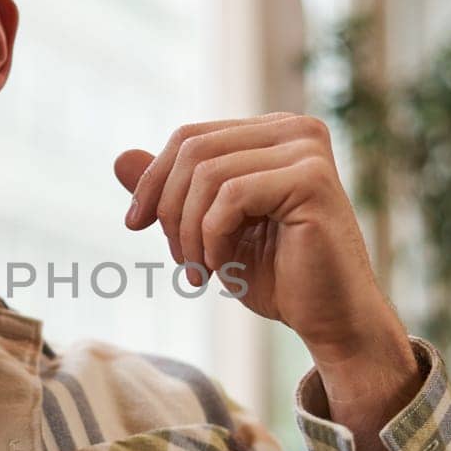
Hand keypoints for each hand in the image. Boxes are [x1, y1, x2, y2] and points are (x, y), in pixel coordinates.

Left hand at [115, 113, 419, 450]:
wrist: (331, 321)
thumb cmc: (277, 276)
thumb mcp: (207, 229)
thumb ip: (171, 192)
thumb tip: (119, 157)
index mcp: (272, 132)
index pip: (189, 137)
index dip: (153, 180)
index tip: (134, 225)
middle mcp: (295, 130)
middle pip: (192, 150)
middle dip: (169, 208)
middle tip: (178, 261)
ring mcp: (307, 151)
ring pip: (207, 174)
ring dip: (189, 232)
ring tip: (200, 272)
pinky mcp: (312, 180)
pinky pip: (230, 197)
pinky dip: (212, 238)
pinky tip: (222, 268)